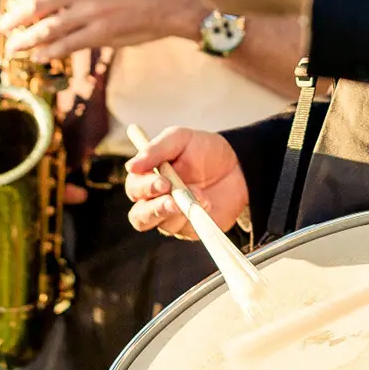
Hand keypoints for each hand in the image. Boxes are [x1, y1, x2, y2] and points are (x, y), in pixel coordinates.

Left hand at [0, 0, 210, 61]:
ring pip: (49, 28)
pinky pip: (68, 44)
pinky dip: (50, 52)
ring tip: (14, 47)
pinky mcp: (102, 33)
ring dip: (26, 39)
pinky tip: (39, 56)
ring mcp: (93, 12)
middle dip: (16, 17)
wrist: (168, 3)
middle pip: (39, 3)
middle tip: (4, 26)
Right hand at [125, 127, 247, 238]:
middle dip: (154, 208)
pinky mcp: (189, 228)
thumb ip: (156, 150)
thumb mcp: (181, 139)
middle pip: (139, 216)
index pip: (134, 188)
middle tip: (172, 198)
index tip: (162, 182)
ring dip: (178, 212)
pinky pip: (185, 230)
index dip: (144, 187)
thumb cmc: (204, 150)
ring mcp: (172, 216)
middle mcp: (155, 200)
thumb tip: (131, 166)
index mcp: (149, 177)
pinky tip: (207, 203)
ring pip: (160, 225)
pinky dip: (195, 217)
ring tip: (198, 197)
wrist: (237, 166)